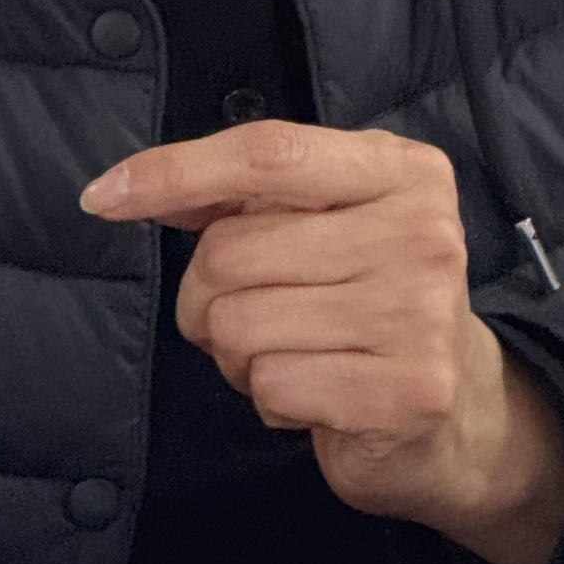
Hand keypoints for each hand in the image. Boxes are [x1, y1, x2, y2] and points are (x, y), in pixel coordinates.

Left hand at [81, 123, 563, 563]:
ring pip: (240, 325)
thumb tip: (128, 188)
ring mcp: (420, 313)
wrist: (460, 411)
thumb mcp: (319, 222)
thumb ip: (237, 195)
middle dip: (209, 296)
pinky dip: (270, 398)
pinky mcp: (406, 391)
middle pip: (232, 250)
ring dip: (239, 354)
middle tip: (258, 314)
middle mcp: (421, 232)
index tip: (104, 197)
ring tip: (294, 353)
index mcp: (400, 170)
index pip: (267, 152)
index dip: (174, 172)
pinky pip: (271, 385)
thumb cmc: (367, 300)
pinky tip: (317, 392)